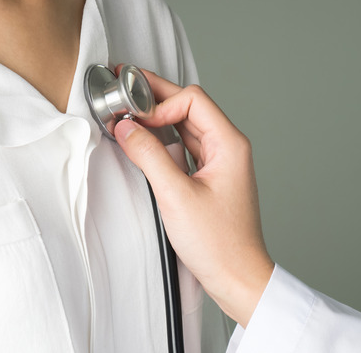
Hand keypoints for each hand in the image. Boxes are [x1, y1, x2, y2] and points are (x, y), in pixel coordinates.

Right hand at [113, 67, 274, 327]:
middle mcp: (227, 148)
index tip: (135, 119)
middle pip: (188, 106)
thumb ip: (149, 156)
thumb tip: (125, 127)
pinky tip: (143, 140)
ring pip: (185, 126)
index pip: (192, 100)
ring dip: (157, 117)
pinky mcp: (209, 178)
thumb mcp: (176, 196)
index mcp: (229, 144)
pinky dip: (162, 139)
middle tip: (123, 81)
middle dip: (155, 96)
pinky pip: (184, 147)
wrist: (237, 278)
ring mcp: (219, 162)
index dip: (160, 103)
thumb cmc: (219, 244)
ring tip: (128, 109)